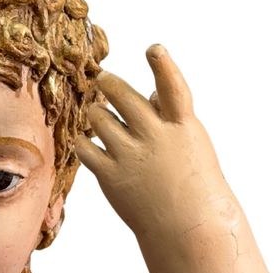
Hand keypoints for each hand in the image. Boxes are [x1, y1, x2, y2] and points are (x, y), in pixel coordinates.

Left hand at [76, 45, 234, 239]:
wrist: (186, 224)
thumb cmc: (190, 177)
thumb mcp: (191, 141)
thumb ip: (171, 114)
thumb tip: (152, 90)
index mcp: (182, 126)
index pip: (174, 89)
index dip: (164, 66)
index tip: (153, 49)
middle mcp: (156, 138)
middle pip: (123, 97)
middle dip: (108, 84)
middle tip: (103, 80)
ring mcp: (132, 157)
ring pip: (99, 118)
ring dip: (96, 113)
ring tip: (100, 117)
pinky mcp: (111, 176)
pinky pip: (84, 148)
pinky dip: (83, 140)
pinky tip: (88, 141)